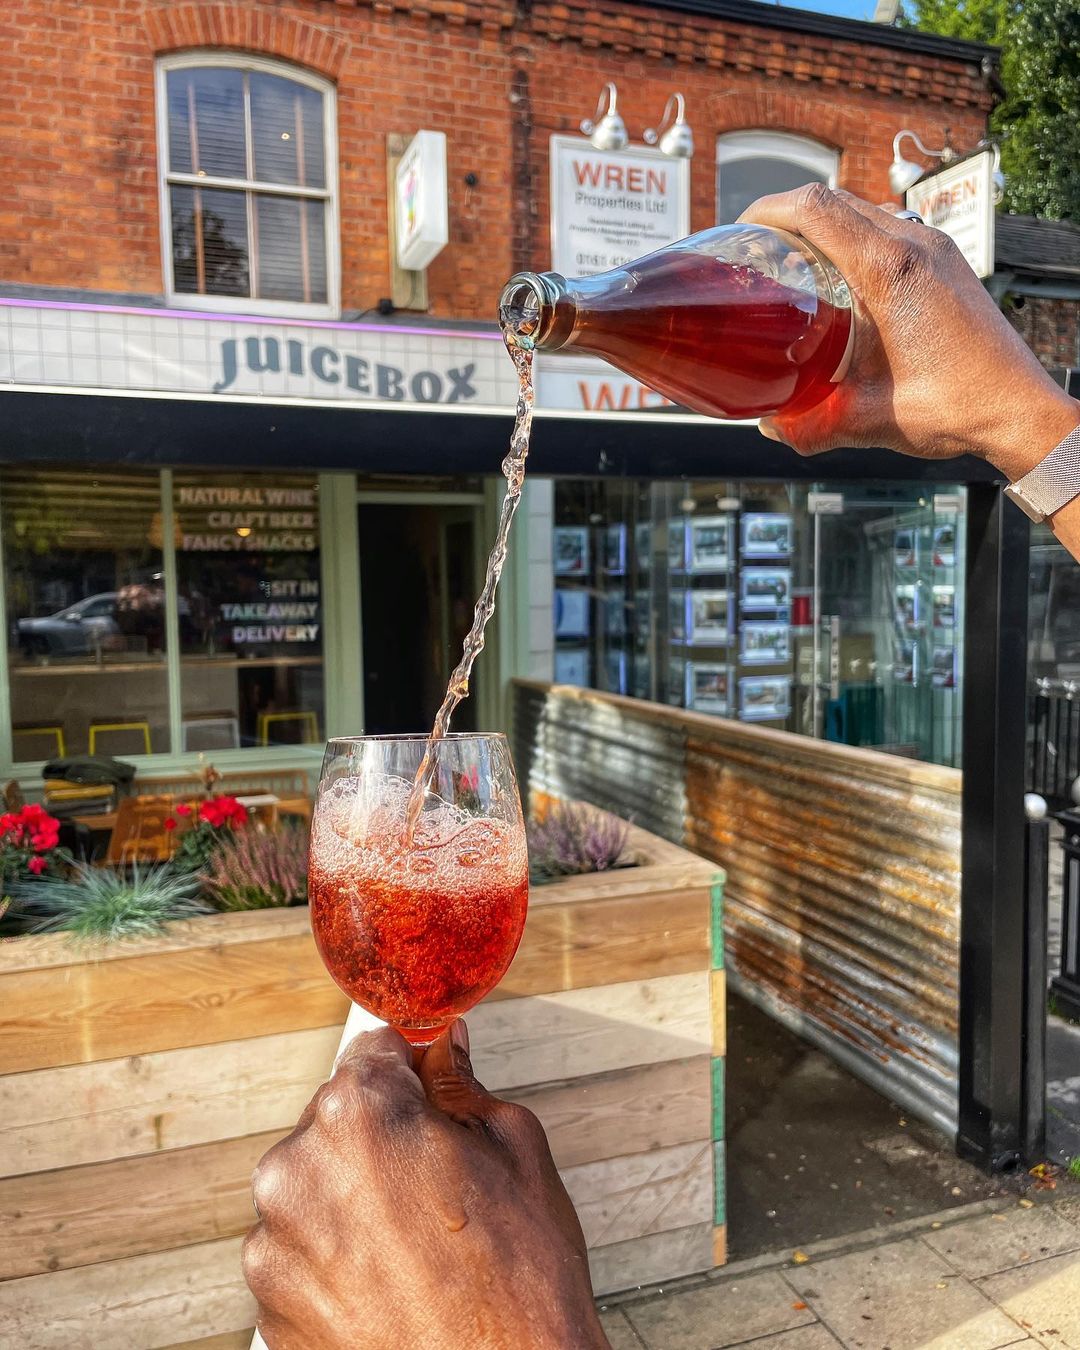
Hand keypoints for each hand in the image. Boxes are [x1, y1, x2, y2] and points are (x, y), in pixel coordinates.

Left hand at [242, 1022, 608, 1349]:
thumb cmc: (519, 1287)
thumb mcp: (515, 1150)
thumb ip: (462, 1084)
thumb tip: (443, 1052)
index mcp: (358, 1113)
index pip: (376, 1050)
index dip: (413, 1069)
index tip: (430, 1089)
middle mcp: (297, 1168)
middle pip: (338, 1119)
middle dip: (382, 1137)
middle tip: (440, 1184)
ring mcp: (274, 1242)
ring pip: (317, 1185)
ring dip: (354, 1198)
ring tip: (418, 1245)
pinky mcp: (269, 1303)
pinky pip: (301, 1249)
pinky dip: (336, 1256)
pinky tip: (392, 1281)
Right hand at [740, 184, 1079, 480]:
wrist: (1017, 408)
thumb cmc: (957, 407)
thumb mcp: (869, 419)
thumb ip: (811, 425)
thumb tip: (770, 427)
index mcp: (889, 269)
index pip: (816, 209)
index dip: (769, 210)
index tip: (743, 228)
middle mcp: (914, 244)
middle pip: (835, 200)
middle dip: (788, 214)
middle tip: (758, 247)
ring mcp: (935, 247)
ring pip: (863, 210)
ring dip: (824, 224)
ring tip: (795, 261)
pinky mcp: (945, 260)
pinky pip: (889, 228)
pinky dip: (854, 237)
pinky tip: (842, 280)